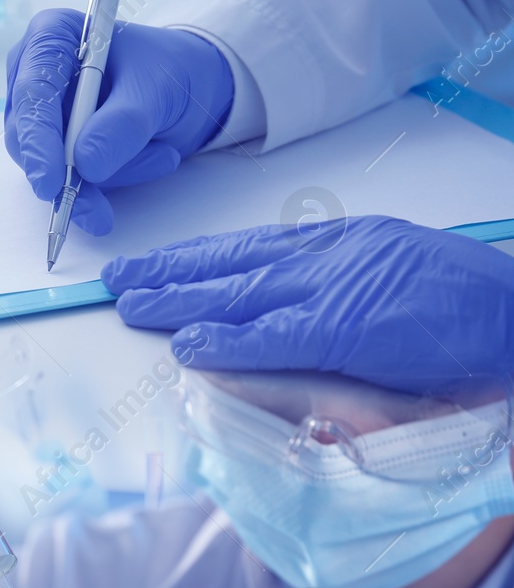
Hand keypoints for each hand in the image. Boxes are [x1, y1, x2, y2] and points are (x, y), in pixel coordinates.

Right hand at [6, 9, 233, 234]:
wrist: (191, 87)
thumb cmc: (173, 69)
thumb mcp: (159, 89)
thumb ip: (124, 124)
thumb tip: (86, 164)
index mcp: (52, 37)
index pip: (31, 92)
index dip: (36, 139)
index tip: (50, 182)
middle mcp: (35, 73)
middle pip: (28, 136)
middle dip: (73, 170)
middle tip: (105, 204)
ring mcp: (43, 113)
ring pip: (49, 165)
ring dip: (108, 175)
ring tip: (161, 155)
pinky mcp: (55, 146)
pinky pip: (68, 180)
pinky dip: (109, 184)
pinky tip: (152, 161)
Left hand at [102, 216, 513, 394]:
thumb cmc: (467, 308)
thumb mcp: (393, 281)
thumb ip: (339, 294)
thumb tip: (287, 315)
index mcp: (343, 243)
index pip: (255, 246)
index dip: (200, 256)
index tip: (160, 262)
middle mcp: (331, 257)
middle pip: (233, 261)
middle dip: (171, 270)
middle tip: (120, 277)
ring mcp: (337, 290)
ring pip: (239, 291)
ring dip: (178, 300)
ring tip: (130, 305)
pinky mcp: (347, 329)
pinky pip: (272, 336)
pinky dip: (225, 340)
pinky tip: (186, 344)